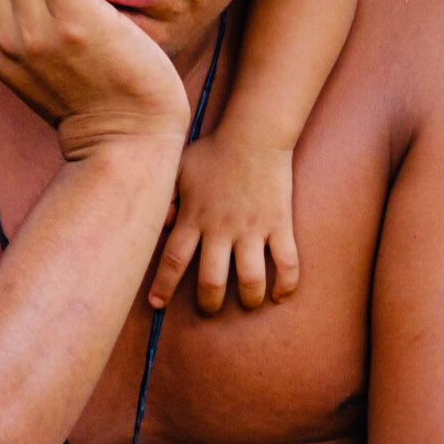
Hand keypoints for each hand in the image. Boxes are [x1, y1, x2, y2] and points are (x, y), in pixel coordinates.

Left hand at [149, 131, 299, 313]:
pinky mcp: (279, 224)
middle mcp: (221, 229)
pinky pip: (287, 263)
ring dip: (249, 300)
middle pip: (212, 281)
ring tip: (246, 304)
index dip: (164, 286)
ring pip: (250, 280)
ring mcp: (253, 228)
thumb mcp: (178, 170)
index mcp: (194, 217)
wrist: (254, 134)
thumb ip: (165, 198)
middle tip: (209, 309)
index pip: (174, 260)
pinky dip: (286, 285)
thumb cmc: (213, 150)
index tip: (156, 305)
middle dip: (209, 304)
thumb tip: (158, 224)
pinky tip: (281, 296)